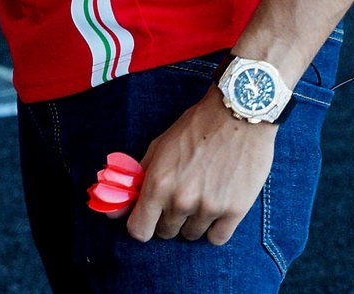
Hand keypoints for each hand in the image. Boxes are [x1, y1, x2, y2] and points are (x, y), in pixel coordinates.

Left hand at [118, 91, 276, 244]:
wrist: (237, 116)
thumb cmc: (195, 128)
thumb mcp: (158, 147)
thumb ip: (138, 178)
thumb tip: (116, 207)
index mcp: (158, 184)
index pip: (139, 230)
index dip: (140, 225)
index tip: (147, 218)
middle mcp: (181, 200)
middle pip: (165, 232)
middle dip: (168, 218)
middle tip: (179, 196)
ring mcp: (209, 208)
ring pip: (191, 235)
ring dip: (192, 221)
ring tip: (201, 195)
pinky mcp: (235, 211)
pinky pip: (216, 239)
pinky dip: (214, 228)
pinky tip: (216, 206)